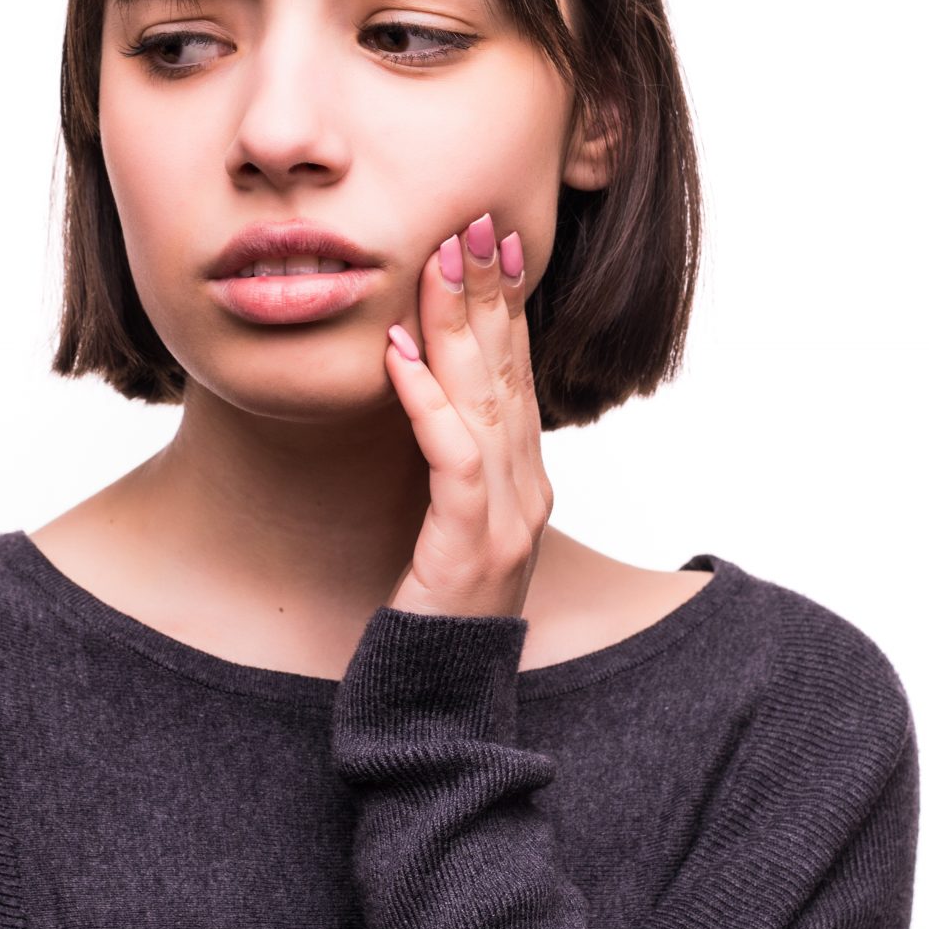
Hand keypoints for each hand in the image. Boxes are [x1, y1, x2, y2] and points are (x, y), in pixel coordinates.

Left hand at [379, 210, 552, 619]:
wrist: (435, 708)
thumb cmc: (430, 619)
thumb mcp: (442, 528)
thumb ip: (445, 466)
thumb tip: (415, 392)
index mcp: (523, 484)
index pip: (517, 377)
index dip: (506, 308)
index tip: (493, 243)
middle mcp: (528, 493)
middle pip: (509, 373)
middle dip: (490, 293)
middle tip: (474, 221)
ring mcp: (508, 521)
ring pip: (488, 402)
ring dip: (461, 326)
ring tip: (440, 262)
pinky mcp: (472, 548)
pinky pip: (456, 458)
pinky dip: (428, 401)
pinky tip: (400, 356)